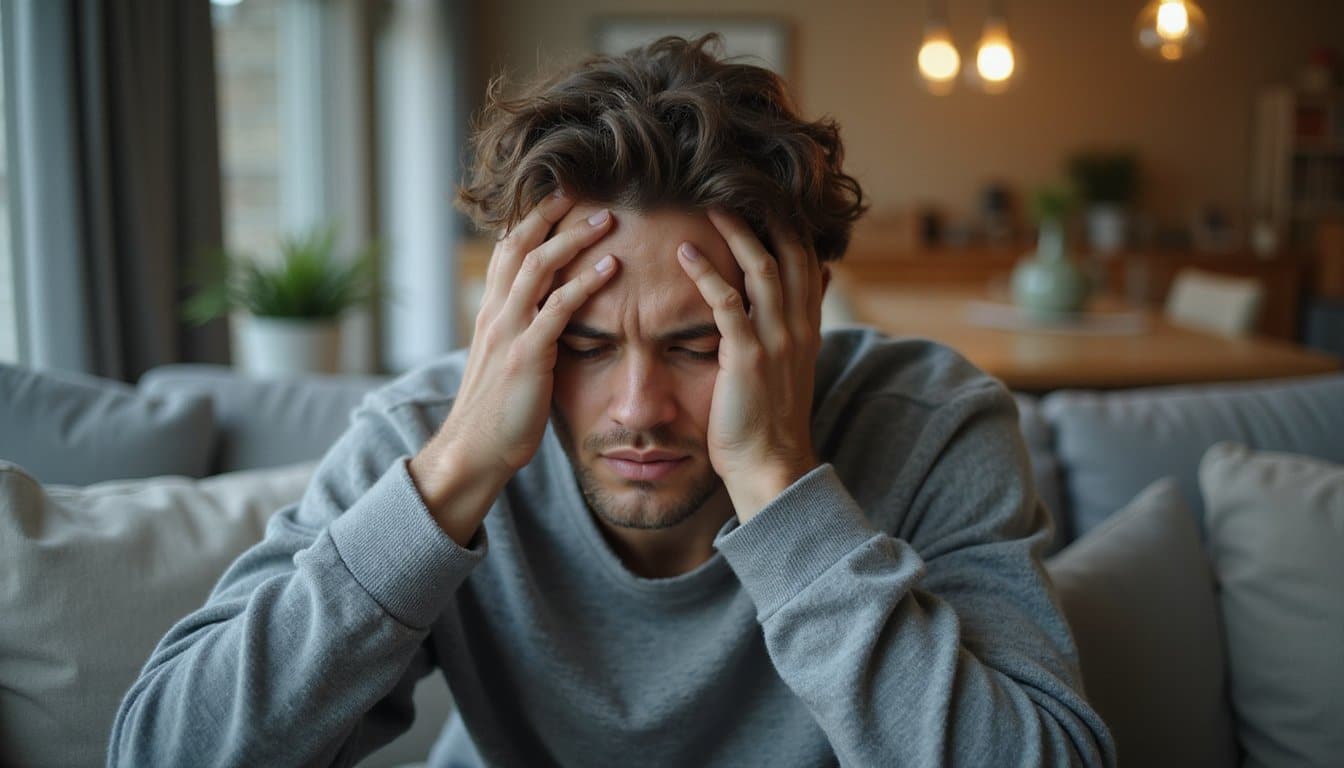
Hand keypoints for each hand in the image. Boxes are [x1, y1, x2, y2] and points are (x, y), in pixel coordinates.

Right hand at [410, 192, 618, 541]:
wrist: (474, 450)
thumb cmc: (497, 412)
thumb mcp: (504, 362)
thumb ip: (522, 334)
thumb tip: (547, 319)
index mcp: (490, 313)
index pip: (506, 251)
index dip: (529, 221)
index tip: (555, 197)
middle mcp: (495, 313)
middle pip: (519, 246)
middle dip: (549, 214)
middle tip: (581, 190)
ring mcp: (509, 332)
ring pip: (538, 267)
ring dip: (574, 238)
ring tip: (607, 218)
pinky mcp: (527, 355)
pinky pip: (558, 309)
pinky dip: (585, 283)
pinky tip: (612, 267)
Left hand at [676, 209, 822, 521]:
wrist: (770, 467)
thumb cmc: (766, 421)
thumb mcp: (786, 368)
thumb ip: (787, 329)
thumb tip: (794, 296)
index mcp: (807, 327)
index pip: (805, 259)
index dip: (787, 223)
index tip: (763, 195)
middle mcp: (798, 327)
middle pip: (789, 252)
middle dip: (766, 214)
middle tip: (736, 182)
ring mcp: (776, 341)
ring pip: (762, 268)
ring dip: (735, 232)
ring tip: (709, 204)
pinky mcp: (748, 358)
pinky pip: (728, 304)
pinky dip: (706, 274)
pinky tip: (684, 253)